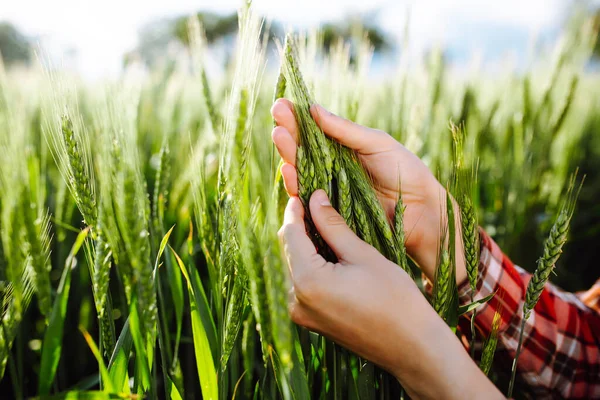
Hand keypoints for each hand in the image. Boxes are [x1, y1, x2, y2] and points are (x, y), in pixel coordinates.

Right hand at [271, 99, 465, 284]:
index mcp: (342, 147)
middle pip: (301, 150)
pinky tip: (288, 170)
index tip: (281, 105)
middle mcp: (331, 167)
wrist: (422, 210)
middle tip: (276, 117)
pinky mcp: (328, 213)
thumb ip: (346, 130)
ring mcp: (328, 190)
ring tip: (280, 137)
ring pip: (300, 172)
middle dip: (287, 132)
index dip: (296, 118)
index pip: (313, 131)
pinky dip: (295, 185)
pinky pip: (307, 199)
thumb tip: (314, 108)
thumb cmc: (405, 171)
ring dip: (287, 155)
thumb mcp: (377, 144)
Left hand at [280, 191, 502, 399]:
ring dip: (304, 245)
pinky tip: (327, 252)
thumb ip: (333, 226)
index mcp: (308, 280)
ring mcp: (301, 314)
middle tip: (315, 203)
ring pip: (293, 266)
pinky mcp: (309, 322)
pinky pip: (301, 284)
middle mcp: (296, 300)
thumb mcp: (364, 255)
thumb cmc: (396, 298)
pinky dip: (310, 265)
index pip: (290, 234)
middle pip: (288, 250)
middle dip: (299, 225)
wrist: (413, 348)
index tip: (304, 191)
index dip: (295, 209)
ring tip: (324, 225)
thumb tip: (315, 197)